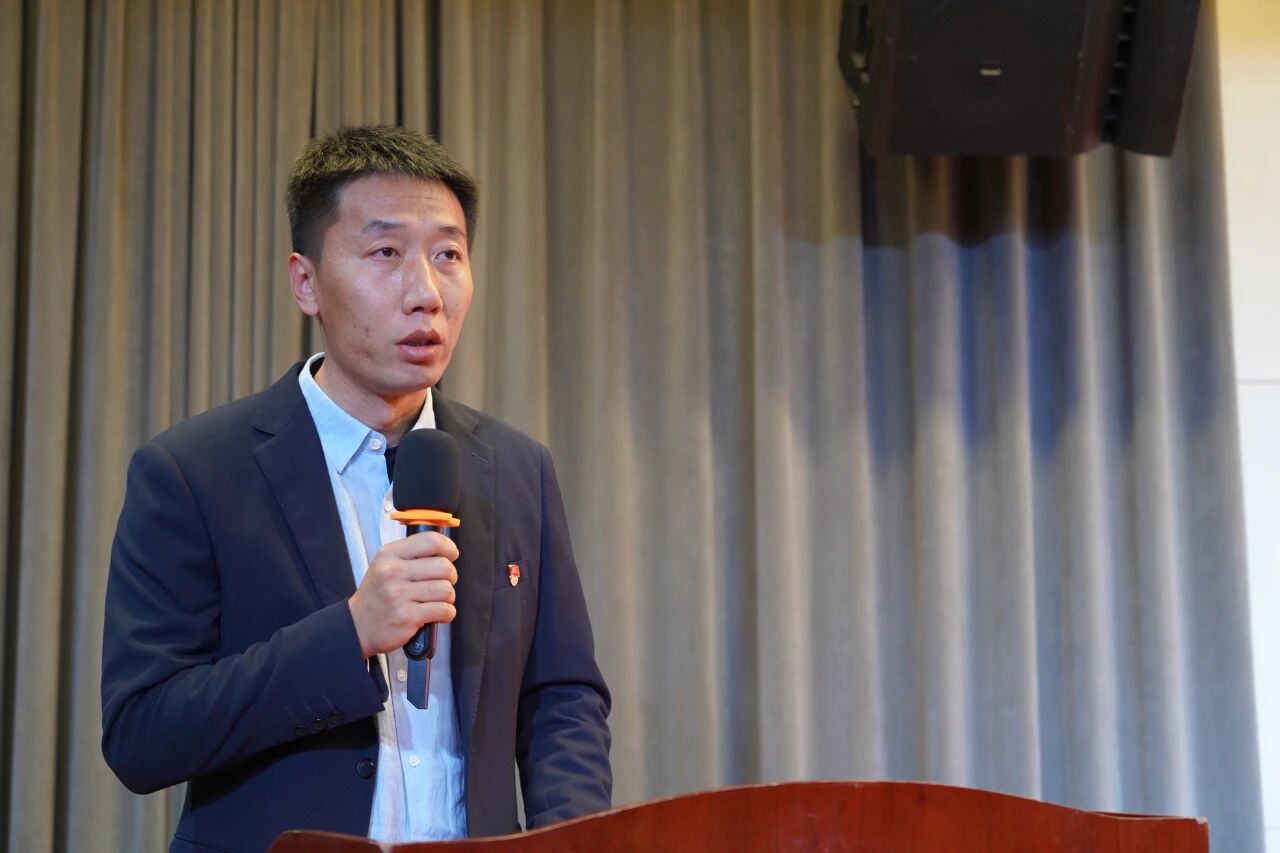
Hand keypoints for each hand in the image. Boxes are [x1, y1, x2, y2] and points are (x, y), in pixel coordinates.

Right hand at [348, 531, 458, 658]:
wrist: (357, 627)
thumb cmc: (378, 596)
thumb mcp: (386, 565)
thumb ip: (412, 554)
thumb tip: (446, 549)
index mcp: (389, 554)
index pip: (431, 541)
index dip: (448, 547)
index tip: (451, 555)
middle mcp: (392, 572)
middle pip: (444, 566)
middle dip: (450, 577)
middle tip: (442, 583)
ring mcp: (399, 595)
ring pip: (446, 590)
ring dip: (448, 597)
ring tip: (436, 601)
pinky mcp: (406, 617)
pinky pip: (444, 610)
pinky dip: (447, 613)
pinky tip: (436, 614)